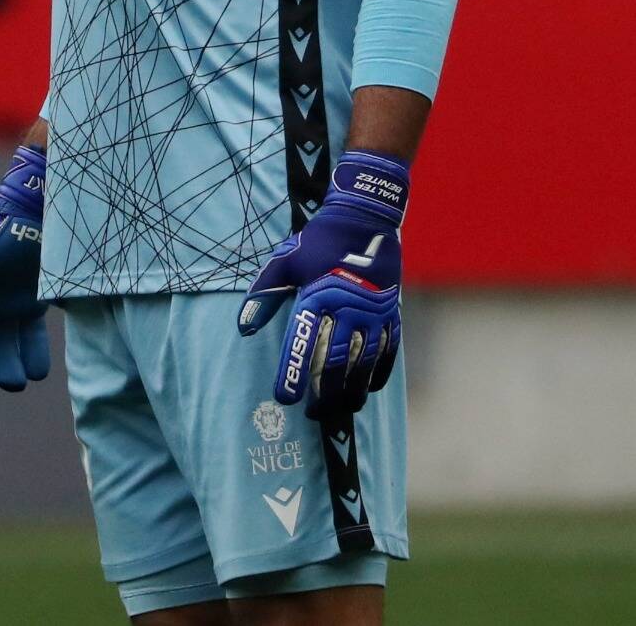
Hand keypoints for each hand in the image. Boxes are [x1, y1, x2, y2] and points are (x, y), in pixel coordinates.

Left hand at [238, 151, 408, 416]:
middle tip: (312, 413)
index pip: (302, 344)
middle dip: (323, 392)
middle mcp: (347, 310)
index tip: (285, 397)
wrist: (365, 221)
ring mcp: (373, 314)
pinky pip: (388, 353)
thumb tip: (243, 329)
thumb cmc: (318, 243)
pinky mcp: (391, 315)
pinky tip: (367, 389)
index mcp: (316, 297)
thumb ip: (264, 295)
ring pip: (364, 363)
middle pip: (335, 362)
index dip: (293, 373)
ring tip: (339, 409)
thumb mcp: (284, 261)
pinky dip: (377, 374)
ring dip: (351, 390)